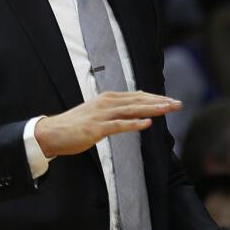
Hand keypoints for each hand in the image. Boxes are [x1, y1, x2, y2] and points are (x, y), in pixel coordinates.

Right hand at [34, 91, 180, 157]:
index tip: (171, 101)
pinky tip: (147, 123)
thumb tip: (134, 109)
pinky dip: (133, 124)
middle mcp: (106, 103)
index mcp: (107, 99)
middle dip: (159, 102)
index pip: (136, 96)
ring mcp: (101, 115)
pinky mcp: (96, 128)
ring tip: (168, 109)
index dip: (155, 98)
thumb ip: (115, 110)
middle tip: (178, 104)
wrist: (51, 133)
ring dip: (152, 109)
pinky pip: (118, 125)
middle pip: (138, 100)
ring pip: (131, 110)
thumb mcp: (97, 113)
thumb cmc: (74, 125)